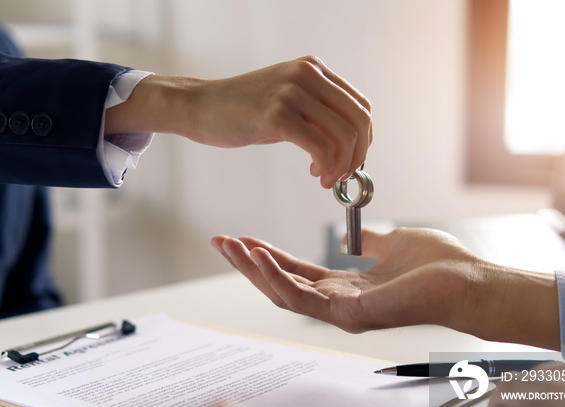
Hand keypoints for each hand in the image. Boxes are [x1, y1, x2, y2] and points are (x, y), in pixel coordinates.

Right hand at [105, 56, 371, 187]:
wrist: (201, 106)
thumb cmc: (241, 109)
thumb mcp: (285, 100)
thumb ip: (315, 111)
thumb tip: (346, 143)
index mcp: (313, 69)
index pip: (360, 106)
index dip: (363, 139)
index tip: (352, 160)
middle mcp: (307, 75)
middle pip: (358, 121)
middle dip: (357, 155)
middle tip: (343, 176)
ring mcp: (292, 92)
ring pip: (343, 135)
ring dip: (341, 165)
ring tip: (325, 178)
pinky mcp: (277, 115)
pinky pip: (320, 146)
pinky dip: (326, 166)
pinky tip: (315, 173)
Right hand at [211, 228, 559, 348]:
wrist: (468, 282)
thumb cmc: (440, 266)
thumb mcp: (395, 243)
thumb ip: (370, 242)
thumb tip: (350, 235)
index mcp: (348, 287)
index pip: (297, 272)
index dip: (268, 256)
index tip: (243, 237)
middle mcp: (339, 304)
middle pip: (281, 285)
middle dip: (249, 264)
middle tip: (222, 242)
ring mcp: (342, 313)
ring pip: (285, 294)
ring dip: (255, 270)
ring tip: (232, 246)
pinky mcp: (350, 314)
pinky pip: (304, 297)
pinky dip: (278, 277)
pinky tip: (260, 257)